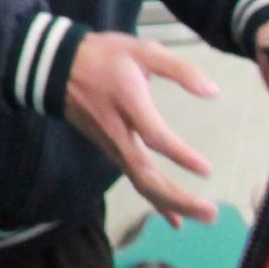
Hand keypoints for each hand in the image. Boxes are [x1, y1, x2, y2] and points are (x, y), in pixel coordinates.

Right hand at [63, 32, 217, 225]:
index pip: (154, 137)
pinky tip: (173, 214)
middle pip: (145, 175)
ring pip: (140, 181)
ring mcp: (111, 144)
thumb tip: (212, 91)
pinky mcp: (109, 149)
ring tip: (201, 217)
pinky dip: (155, 198)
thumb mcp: (142, 51)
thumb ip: (179, 70)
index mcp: (129, 105)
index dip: (180, 156)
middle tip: (210, 213)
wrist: (56, 68)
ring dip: (170, 203)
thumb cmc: (103, 57)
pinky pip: (134, 178)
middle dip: (177, 197)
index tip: (206, 171)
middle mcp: (118, 132)